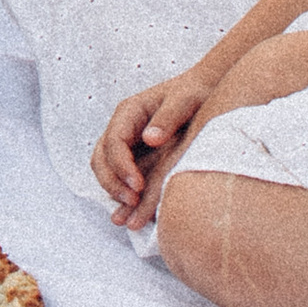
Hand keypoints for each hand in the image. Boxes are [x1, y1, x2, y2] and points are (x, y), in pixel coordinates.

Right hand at [91, 62, 225, 225]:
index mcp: (129, 112)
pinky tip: (134, 215)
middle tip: (133, 202)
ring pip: (107, 171)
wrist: (206, 91)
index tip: (138, 185)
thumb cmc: (194, 91)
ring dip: (115, 192)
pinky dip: (125, 195)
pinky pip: (123, 179)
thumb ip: (168, 117)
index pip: (113, 141)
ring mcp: (129, 145)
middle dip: (113, 183)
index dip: (121, 166)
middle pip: (101, 159)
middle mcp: (123, 129)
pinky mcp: (138, 158)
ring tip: (130, 215)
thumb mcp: (185, 99)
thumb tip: (150, 138)